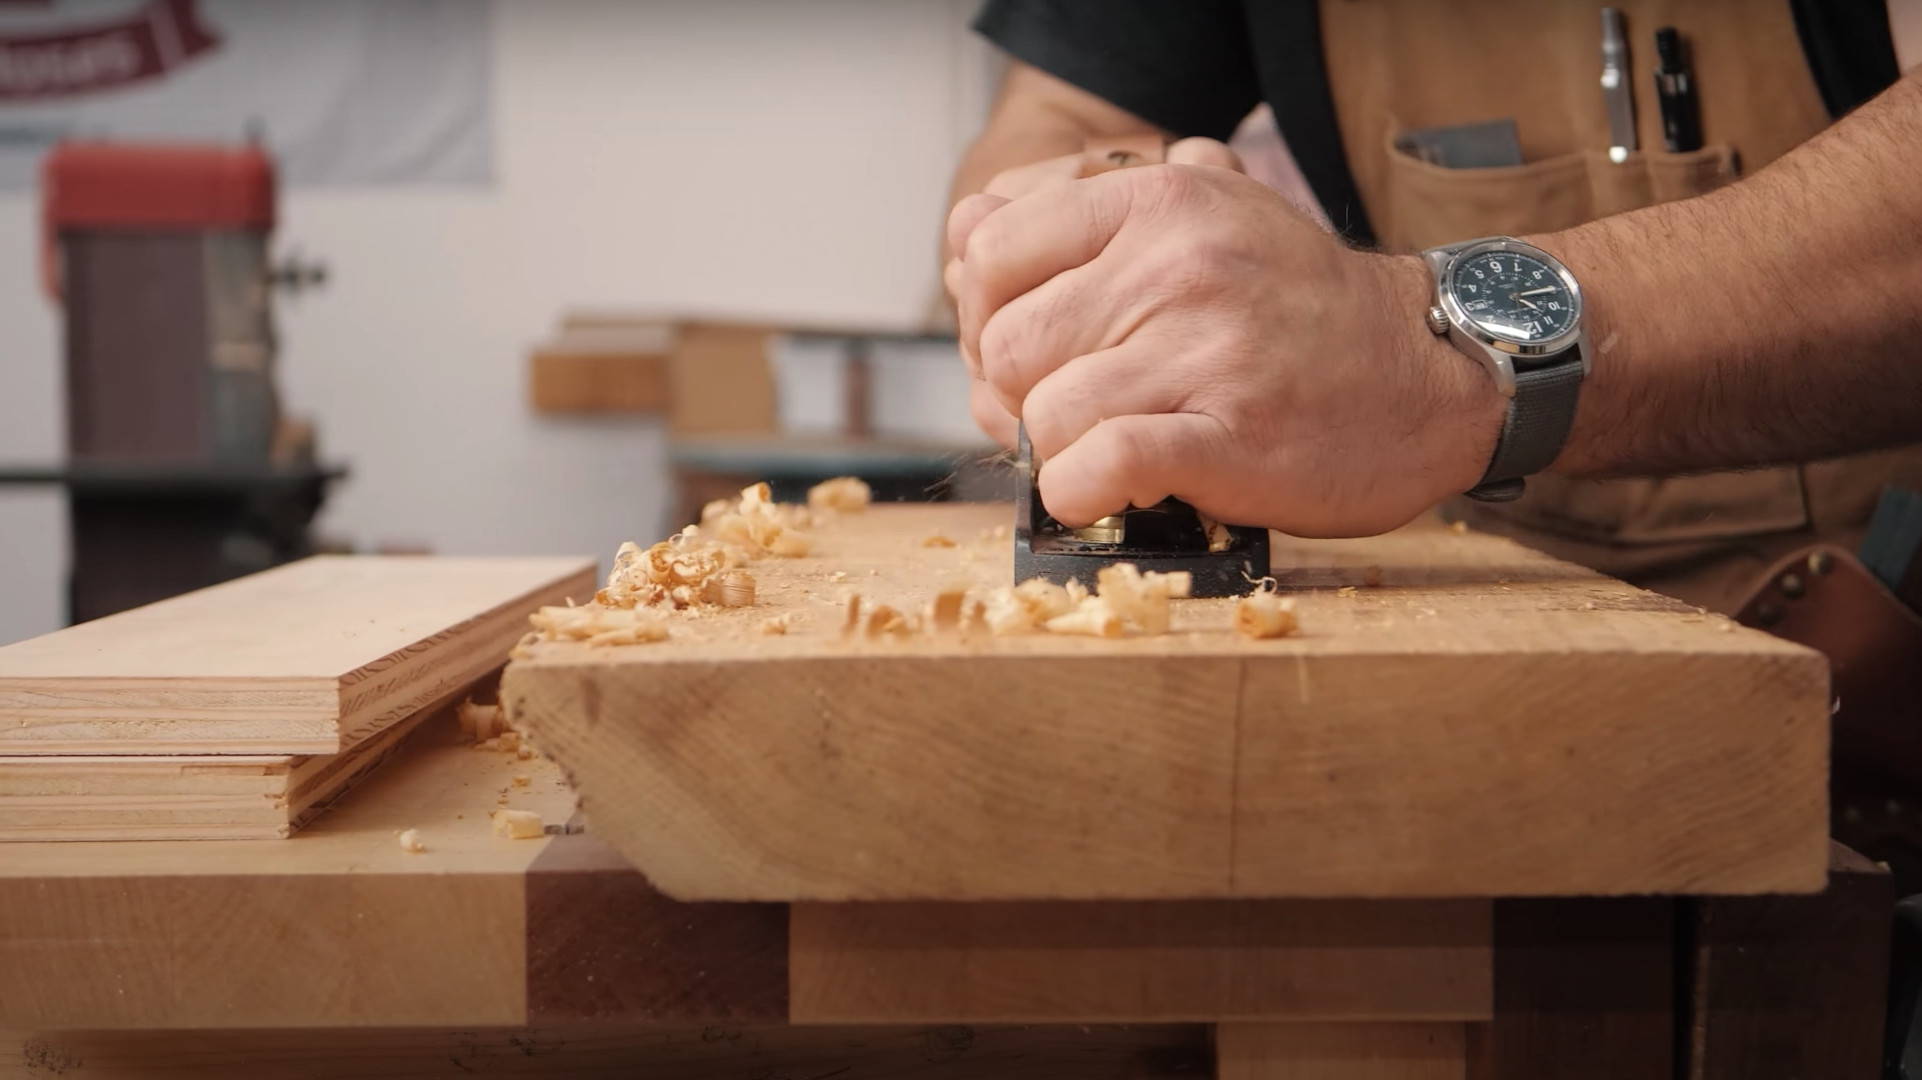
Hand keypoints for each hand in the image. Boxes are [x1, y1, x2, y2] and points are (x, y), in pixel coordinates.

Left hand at [947, 163, 1505, 536]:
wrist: (1428, 376)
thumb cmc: (1297, 310)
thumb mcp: (1206, 218)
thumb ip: (1089, 218)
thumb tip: (966, 237)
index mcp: (1161, 201)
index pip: (989, 250)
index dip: (988, 318)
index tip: (1030, 355)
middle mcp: (1179, 264)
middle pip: (1005, 347)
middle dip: (1019, 396)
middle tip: (1070, 416)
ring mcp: (1207, 351)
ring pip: (1044, 415)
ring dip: (1060, 454)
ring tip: (1111, 451)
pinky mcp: (1232, 437)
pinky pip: (1101, 467)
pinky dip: (1081, 494)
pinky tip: (1106, 493)